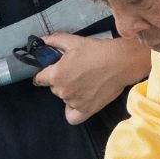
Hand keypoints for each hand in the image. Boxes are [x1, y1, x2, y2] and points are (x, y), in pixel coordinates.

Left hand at [31, 33, 146, 124]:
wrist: (120, 62)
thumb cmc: (97, 51)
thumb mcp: (74, 41)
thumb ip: (54, 41)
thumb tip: (42, 41)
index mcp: (56, 75)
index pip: (39, 79)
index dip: (43, 74)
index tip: (49, 71)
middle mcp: (63, 91)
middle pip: (53, 88)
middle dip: (60, 81)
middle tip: (74, 72)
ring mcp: (75, 102)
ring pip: (64, 99)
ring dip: (70, 92)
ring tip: (83, 82)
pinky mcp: (87, 110)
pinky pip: (72, 117)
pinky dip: (73, 110)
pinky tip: (79, 101)